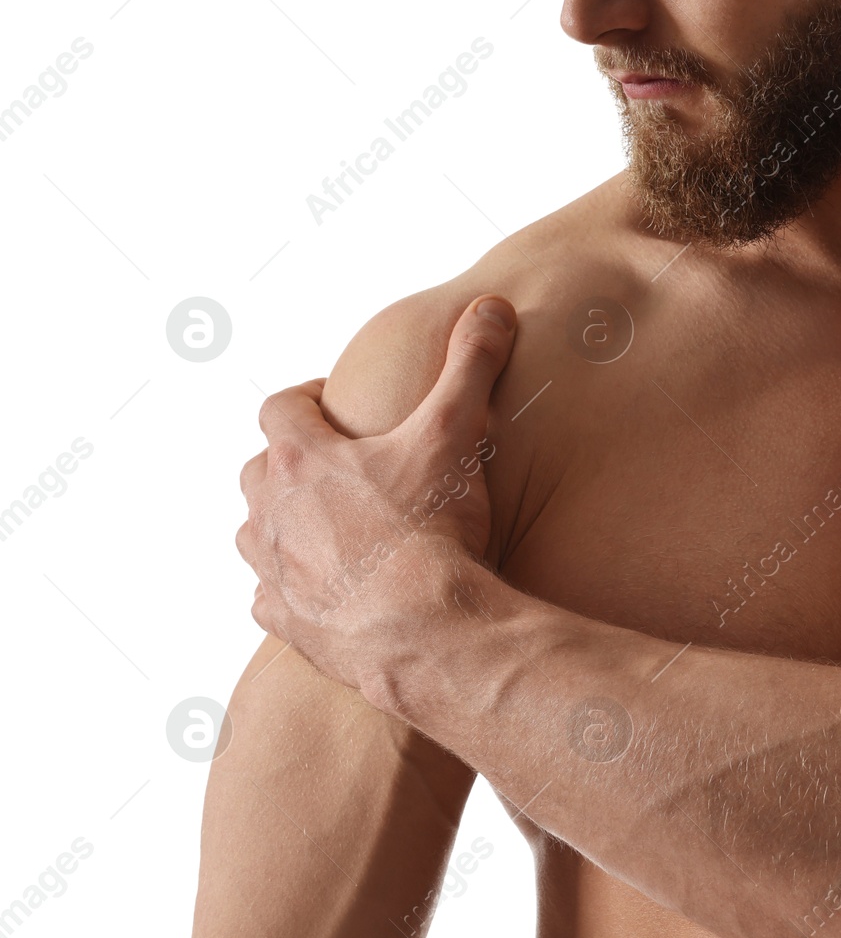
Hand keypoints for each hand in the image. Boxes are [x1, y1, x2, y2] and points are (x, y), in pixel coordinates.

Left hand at [236, 295, 517, 696]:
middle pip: (258, 470)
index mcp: (302, 457)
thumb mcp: (456, 433)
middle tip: (334, 467)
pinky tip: (321, 592)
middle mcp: (273, 509)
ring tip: (323, 527)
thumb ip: (470, 365)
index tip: (331, 405)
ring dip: (280, 524)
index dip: (304, 401)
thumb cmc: (433, 529)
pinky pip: (268, 598)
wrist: (425, 629)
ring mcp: (274, 568)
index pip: (280, 409)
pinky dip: (287, 590)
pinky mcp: (286, 620)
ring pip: (254, 532)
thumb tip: (491, 307)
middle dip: (289, 463)